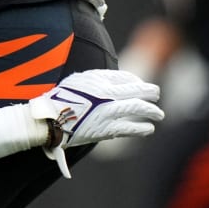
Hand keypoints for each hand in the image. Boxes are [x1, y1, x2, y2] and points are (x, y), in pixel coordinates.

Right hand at [26, 69, 161, 178]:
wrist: (49, 119)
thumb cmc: (61, 98)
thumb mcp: (79, 80)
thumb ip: (99, 79)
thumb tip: (119, 82)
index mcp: (98, 80)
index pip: (127, 78)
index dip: (138, 82)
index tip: (140, 86)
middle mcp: (106, 94)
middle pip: (137, 91)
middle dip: (151, 93)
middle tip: (156, 95)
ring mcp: (108, 112)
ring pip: (138, 109)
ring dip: (152, 112)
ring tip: (158, 115)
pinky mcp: (106, 129)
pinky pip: (130, 128)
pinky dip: (142, 128)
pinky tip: (148, 128)